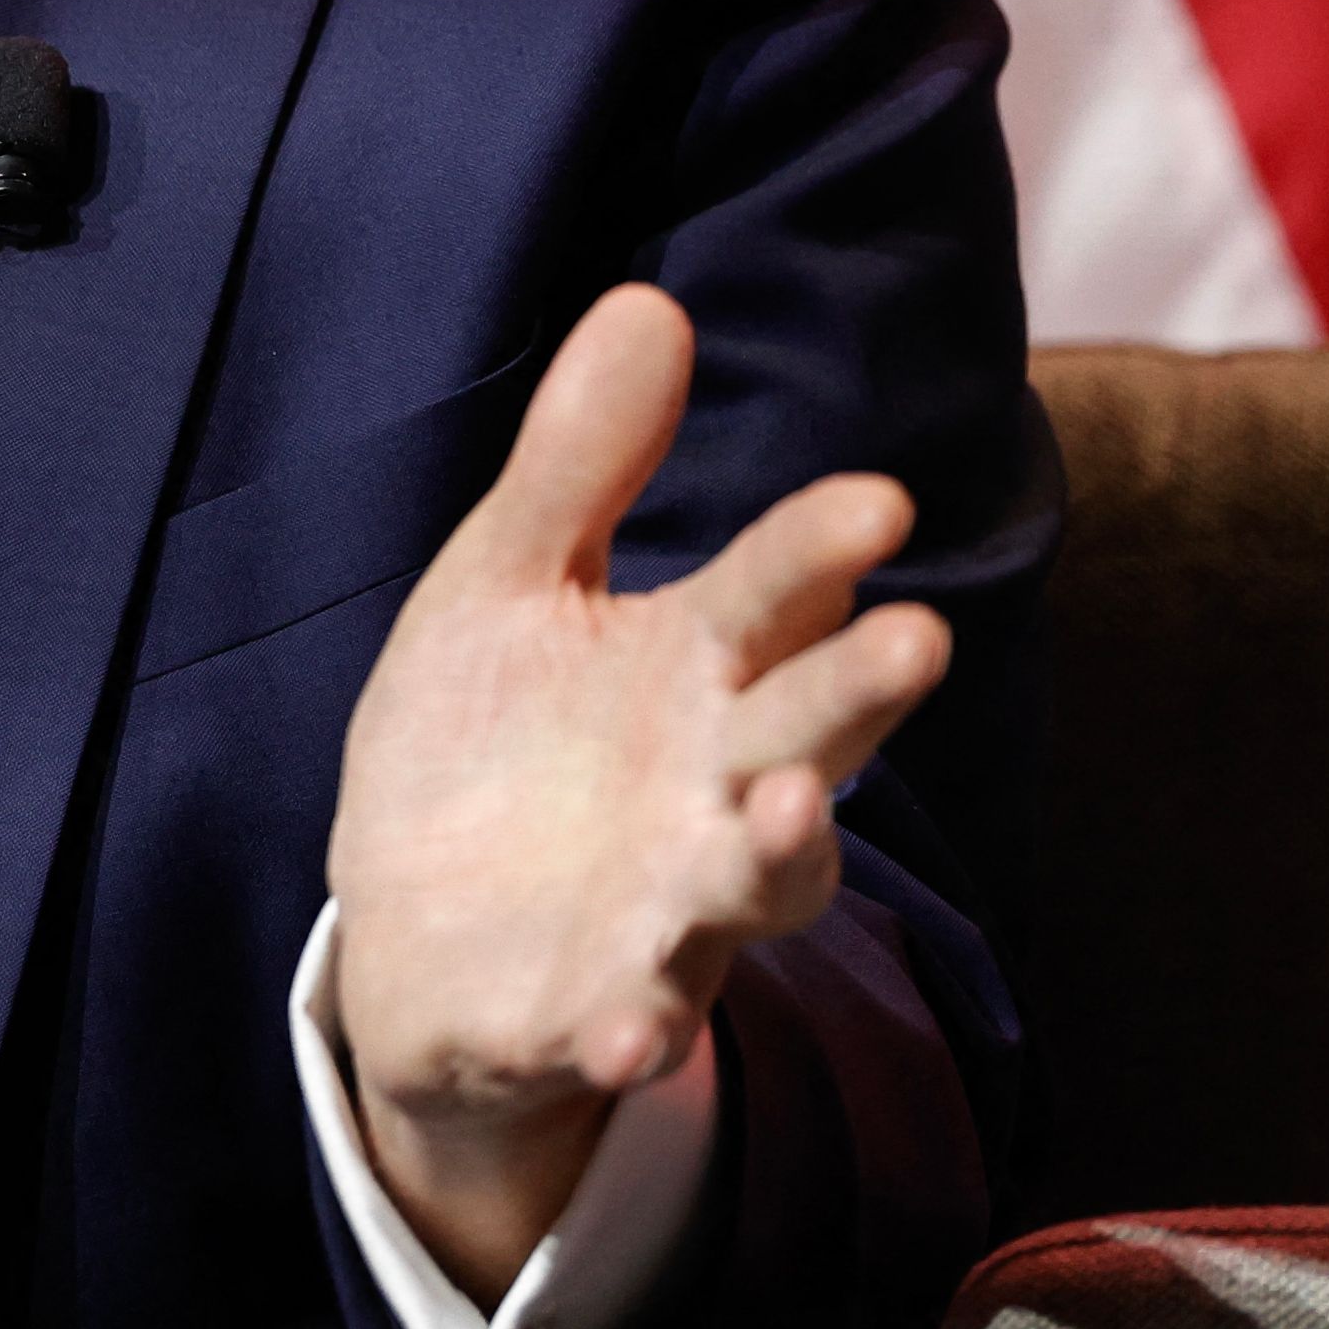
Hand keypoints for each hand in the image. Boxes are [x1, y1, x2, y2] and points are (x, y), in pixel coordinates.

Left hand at [322, 285, 950, 1302]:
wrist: (416, 934)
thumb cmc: (493, 743)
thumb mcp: (508, 583)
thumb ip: (582, 464)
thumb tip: (651, 299)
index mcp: (695, 674)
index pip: (776, 597)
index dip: (822, 549)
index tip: (877, 497)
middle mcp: (711, 795)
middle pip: (807, 734)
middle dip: (856, 691)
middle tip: (912, 636)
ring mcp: (660, 913)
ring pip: (748, 891)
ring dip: (779, 855)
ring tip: (787, 812)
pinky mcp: (580, 1011)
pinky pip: (619, 1025)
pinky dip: (629, 1029)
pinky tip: (626, 1027)